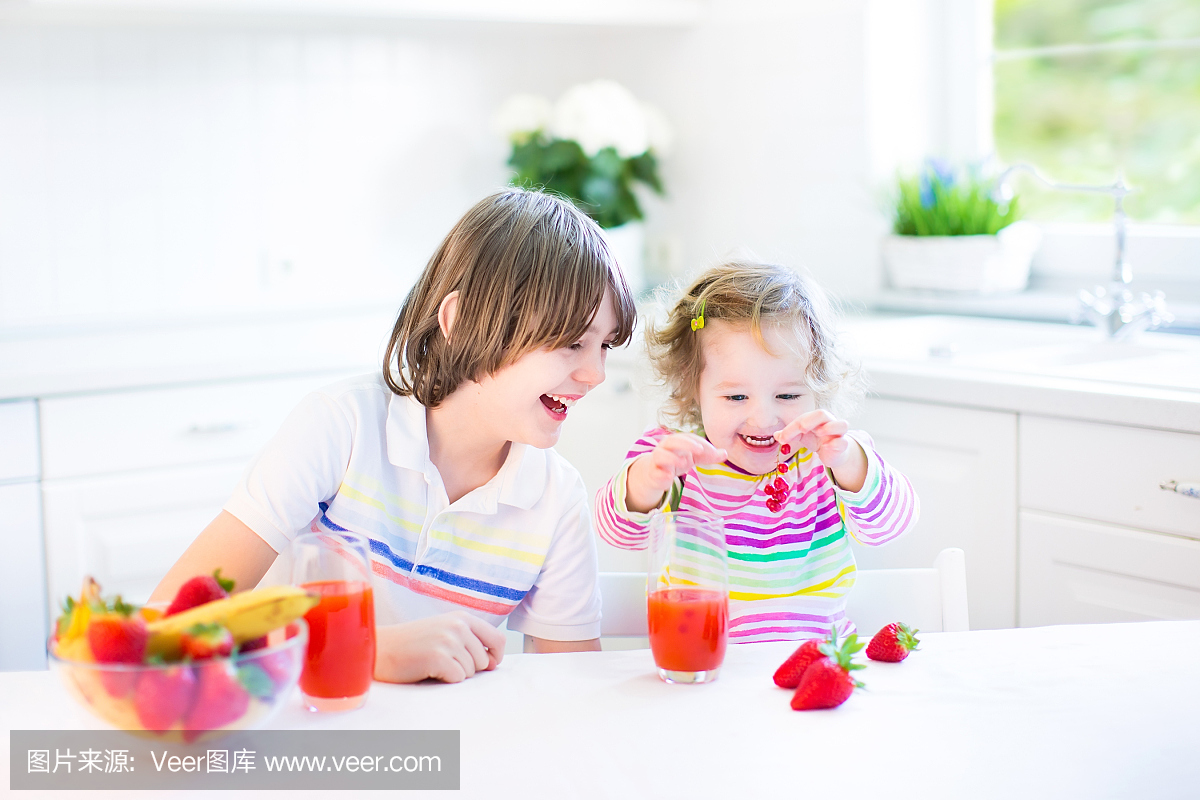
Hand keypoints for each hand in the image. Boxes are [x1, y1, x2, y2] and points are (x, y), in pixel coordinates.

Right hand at [374, 612, 505, 683]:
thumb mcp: (444, 631)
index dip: (496, 656)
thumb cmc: (412, 644)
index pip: (498, 638)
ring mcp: (448, 640)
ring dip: (454, 673)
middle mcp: (458, 626)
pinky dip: (445, 680)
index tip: (487, 664)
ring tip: (433, 664)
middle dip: (468, 668)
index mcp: (462, 617)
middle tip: (443, 662)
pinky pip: (457, 678)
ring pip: (471, 671)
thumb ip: (470, 640)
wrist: (380, 648)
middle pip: (484, 660)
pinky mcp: (438, 657)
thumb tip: (493, 662)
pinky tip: (429, 670)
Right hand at [625, 433, 726, 512]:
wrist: (656, 473)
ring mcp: (658, 461)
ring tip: (685, 463)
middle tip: (699, 450)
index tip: (713, 451)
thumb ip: (709, 455)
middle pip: (672, 441)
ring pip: (660, 455)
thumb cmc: (677, 460)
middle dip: (686, 444)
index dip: (701, 443)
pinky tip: (669, 477)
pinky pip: (654, 473)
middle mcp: (666, 448)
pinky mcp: (653, 474)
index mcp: (677, 441)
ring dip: (672, 458)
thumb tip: (725, 453)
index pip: (689, 438)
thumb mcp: (694, 457)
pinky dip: (661, 475)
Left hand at [774, 410, 866, 490]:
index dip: (792, 428)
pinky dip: (836, 443)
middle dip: (811, 420)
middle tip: (801, 428)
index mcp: (816, 418)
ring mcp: (838, 433)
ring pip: (842, 424)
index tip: (783, 438)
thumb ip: (788, 435)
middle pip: (823, 413)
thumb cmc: (816, 439)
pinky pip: (843, 442)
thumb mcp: (801, 436)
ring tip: (819, 433)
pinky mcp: (843, 445)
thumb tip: (776, 435)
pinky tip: (826, 447)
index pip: (803, 418)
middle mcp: (828, 422)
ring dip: (830, 427)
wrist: (833, 452)